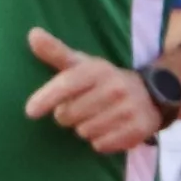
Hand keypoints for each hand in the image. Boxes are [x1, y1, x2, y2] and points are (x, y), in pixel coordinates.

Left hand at [25, 29, 159, 154]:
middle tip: (79, 109)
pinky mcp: (138, 130)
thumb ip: (56, 52)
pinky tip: (108, 130)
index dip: (46, 98)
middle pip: (69, 115)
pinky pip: (101, 145)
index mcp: (97, 71)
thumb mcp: (82, 64)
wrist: (150, 95)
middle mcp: (114, 89)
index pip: (66, 85)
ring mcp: (128, 110)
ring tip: (96, 118)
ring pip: (84, 132)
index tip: (30, 112)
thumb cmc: (104, 81)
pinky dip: (100, 142)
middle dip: (67, 116)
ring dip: (84, 129)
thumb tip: (32, 34)